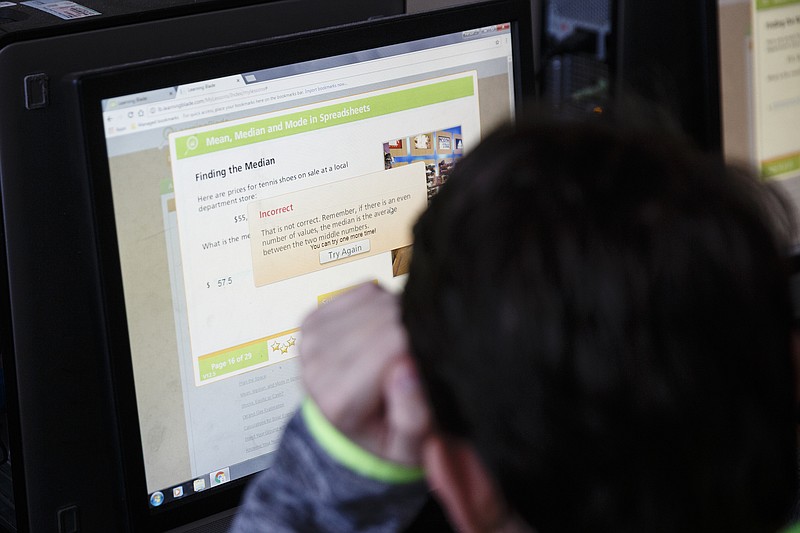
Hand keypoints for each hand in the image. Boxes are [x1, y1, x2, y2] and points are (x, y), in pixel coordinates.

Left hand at [300, 283, 430, 465]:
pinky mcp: (314, 318)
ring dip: (396, 313)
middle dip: (410, 326)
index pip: (394, 342)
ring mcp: (311, 339)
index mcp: (340, 400)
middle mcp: (317, 366)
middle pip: (383, 315)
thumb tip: (407, 369)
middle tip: (416, 353)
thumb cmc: (384, 435)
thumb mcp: (409, 446)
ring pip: (375, 299)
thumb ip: (413, 417)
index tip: (428, 361)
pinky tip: (381, 331)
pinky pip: (364, 290)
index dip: (421, 343)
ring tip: (399, 346)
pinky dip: (381, 304)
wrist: (348, 428)